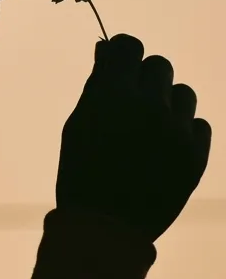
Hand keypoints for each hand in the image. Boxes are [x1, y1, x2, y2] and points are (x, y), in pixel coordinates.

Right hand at [55, 34, 211, 241]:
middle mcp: (149, 108)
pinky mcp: (197, 157)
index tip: (121, 66)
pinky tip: (165, 151)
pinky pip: (200, 125)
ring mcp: (176, 133)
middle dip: (145, 80)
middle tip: (132, 106)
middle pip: (159, 66)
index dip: (124, 53)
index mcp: (113, 97)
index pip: (130, 47)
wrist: (107, 230)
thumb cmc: (83, 173)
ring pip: (184, 94)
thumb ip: (97, 84)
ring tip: (150, 131)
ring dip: (168, 105)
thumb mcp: (78, 125)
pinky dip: (185, 132)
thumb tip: (108, 49)